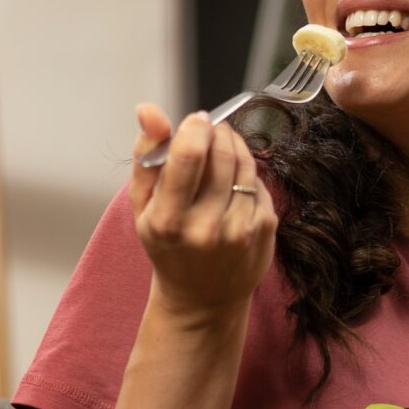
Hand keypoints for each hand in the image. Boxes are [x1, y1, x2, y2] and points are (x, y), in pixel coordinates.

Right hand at [128, 103, 275, 320]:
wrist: (201, 298)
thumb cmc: (168, 245)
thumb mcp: (143, 205)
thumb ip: (146, 154)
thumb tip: (148, 110)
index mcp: (167, 220)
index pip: (188, 157)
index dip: (195, 128)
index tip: (196, 120)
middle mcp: (205, 228)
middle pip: (221, 154)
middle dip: (216, 132)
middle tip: (209, 132)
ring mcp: (239, 231)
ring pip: (245, 164)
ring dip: (234, 147)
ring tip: (221, 153)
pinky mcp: (264, 230)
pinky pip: (259, 182)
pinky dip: (247, 174)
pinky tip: (232, 187)